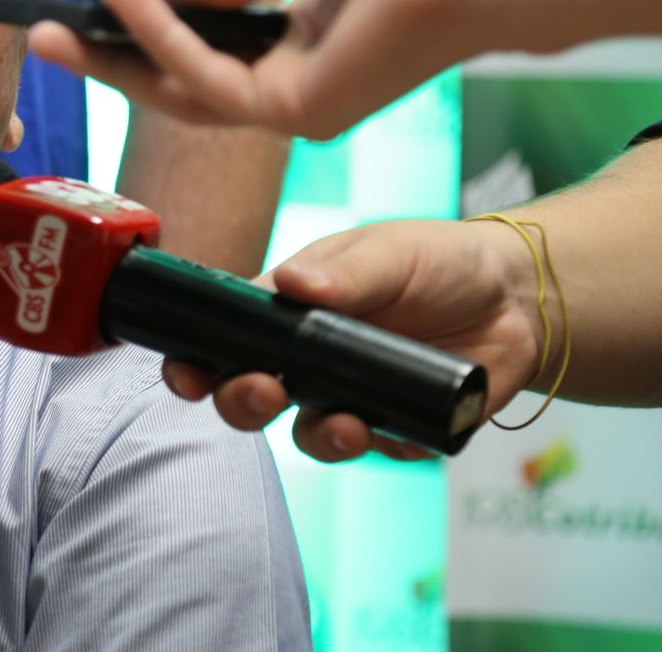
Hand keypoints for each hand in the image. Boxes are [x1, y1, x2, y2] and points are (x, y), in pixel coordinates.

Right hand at [29, 0, 613, 139]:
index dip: (141, 23)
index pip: (203, 39)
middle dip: (107, 58)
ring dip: (116, 58)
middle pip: (177, 78)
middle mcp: (294, 75)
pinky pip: (205, 79)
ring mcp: (294, 102)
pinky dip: (159, 39)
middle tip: (44, 36)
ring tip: (57, 27)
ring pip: (181, 91)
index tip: (87, 2)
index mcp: (299, 32)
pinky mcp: (295, 114)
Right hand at [159, 219, 545, 461]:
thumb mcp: (390, 252)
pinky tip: (399, 424)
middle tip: (261, 390)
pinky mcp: (395, 428)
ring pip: (309, 435)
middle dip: (241, 402)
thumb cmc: (438, 261)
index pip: (224, 339)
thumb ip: (346, 273)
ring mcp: (348, 398)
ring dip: (317, 436)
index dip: (195, 361)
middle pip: (250, 396)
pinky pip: (377, 450)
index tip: (185, 373)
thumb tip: (293, 284)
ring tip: (344, 425)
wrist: (517, 299)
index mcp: (287, 312)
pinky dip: (384, 443)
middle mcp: (307, 361)